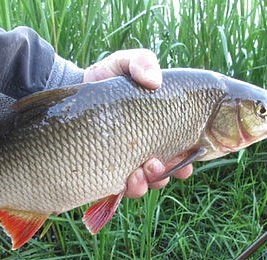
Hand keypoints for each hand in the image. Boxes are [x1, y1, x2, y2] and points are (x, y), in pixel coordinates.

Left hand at [83, 49, 192, 197]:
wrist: (74, 94)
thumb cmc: (105, 79)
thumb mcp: (123, 64)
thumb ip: (141, 63)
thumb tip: (154, 80)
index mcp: (161, 126)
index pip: (185, 146)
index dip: (192, 154)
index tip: (192, 154)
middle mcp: (150, 147)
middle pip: (170, 169)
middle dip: (171, 171)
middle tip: (159, 163)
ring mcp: (130, 161)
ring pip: (150, 182)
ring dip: (151, 180)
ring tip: (142, 171)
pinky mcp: (110, 172)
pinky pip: (126, 189)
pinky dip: (131, 188)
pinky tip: (127, 180)